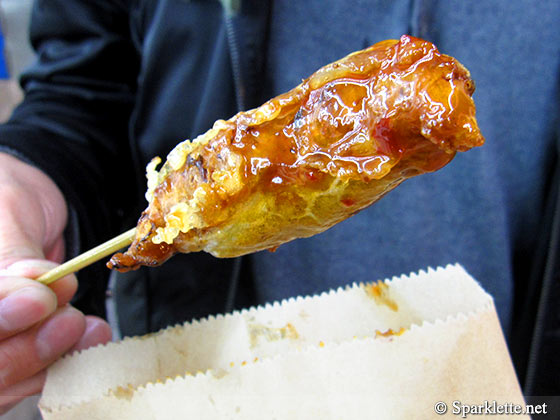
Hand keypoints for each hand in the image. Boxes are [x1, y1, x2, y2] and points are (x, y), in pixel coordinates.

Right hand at [0, 153, 111, 413]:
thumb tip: (35, 290)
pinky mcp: (14, 348)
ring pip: (7, 380)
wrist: (24, 201)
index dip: (0, 320)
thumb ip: (15, 256)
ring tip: (91, 330)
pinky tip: (91, 338)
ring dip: (53, 361)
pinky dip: (65, 362)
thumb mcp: (8, 212)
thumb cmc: (6, 193)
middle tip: (70, 320)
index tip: (40, 300)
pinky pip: (32, 376)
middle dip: (27, 350)